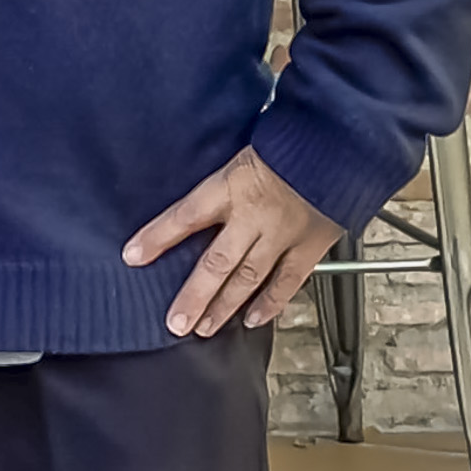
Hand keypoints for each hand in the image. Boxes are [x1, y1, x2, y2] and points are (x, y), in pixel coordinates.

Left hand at [125, 150, 340, 336]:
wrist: (338, 142)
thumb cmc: (290, 141)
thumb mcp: (243, 151)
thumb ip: (223, 180)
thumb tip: (199, 199)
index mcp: (232, 184)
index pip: (185, 215)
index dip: (157, 237)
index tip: (132, 256)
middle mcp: (253, 214)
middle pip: (216, 262)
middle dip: (193, 295)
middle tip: (175, 322)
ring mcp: (282, 234)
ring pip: (248, 279)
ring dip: (224, 307)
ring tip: (203, 328)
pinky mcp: (310, 245)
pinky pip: (287, 282)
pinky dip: (270, 304)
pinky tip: (253, 319)